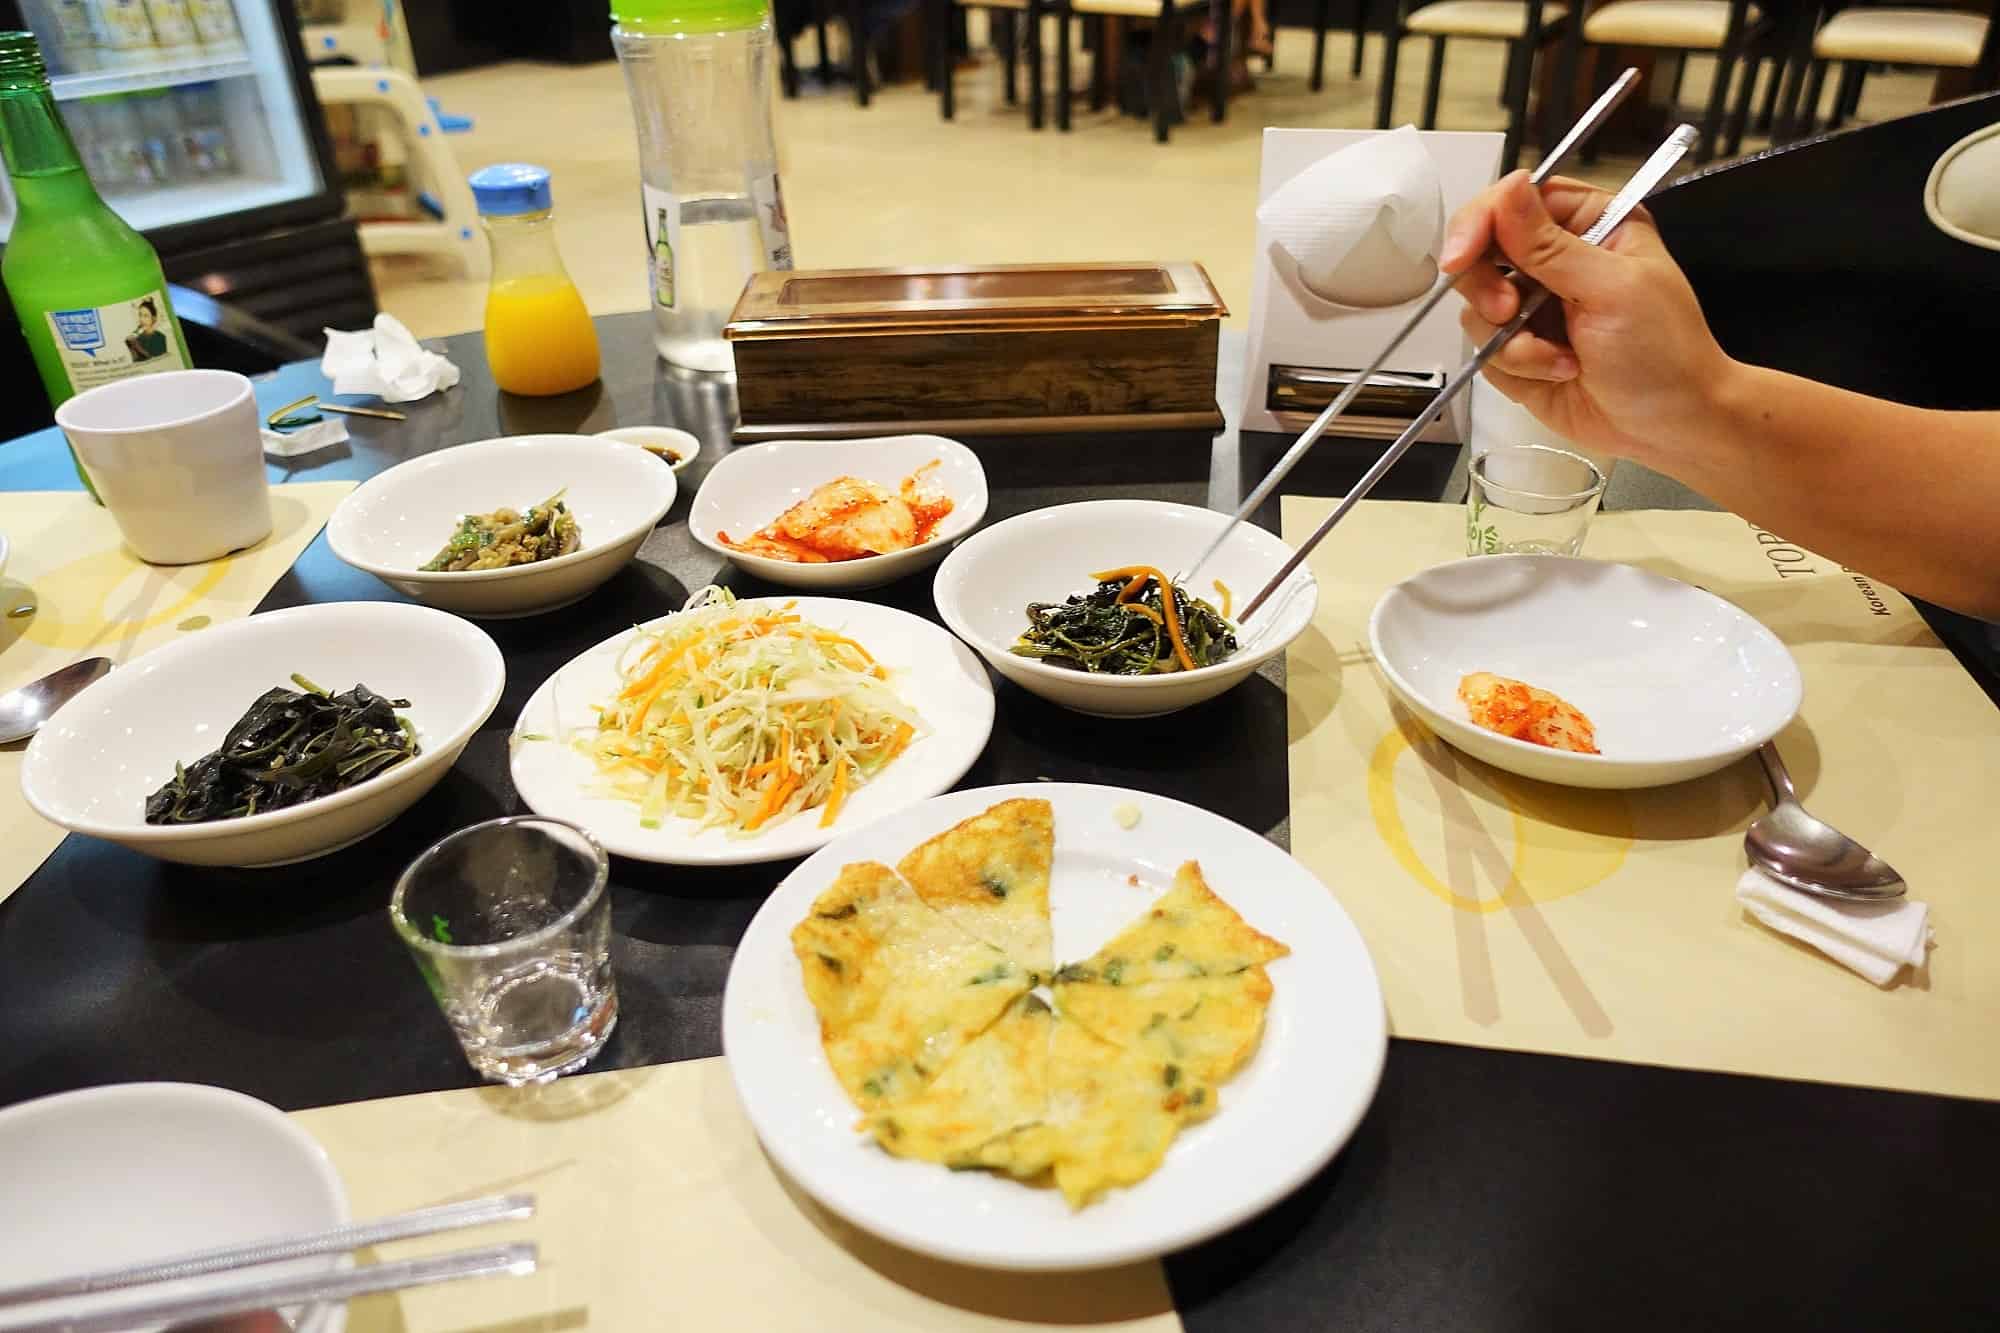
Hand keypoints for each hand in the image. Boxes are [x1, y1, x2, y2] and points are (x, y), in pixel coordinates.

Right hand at [1438, 171, 1735, 463]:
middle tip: (1508, 311)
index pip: (1515, 200)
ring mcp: (1535, 305)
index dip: (1481, 222)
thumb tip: (1509, 186)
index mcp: (1590, 224)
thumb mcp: (1611, 290)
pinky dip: (1516, 366)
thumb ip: (1551, 245)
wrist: (1670, 426)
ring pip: (1477, 306)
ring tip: (1558, 360)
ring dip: (1512, 340)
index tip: (1461, 256)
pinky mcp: (1521, 349)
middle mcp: (1557, 259)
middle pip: (1482, 249)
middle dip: (1487, 287)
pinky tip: (1559, 374)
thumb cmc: (1662, 351)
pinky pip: (1485, 349)